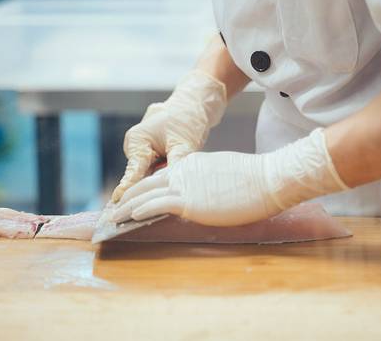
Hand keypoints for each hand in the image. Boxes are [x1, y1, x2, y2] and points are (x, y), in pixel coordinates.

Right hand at [111, 71, 226, 201]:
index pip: (133, 169)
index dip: (127, 187)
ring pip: (149, 174)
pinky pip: (156, 170)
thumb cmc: (187, 119)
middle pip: (140, 175)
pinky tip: (171, 186)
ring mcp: (143, 150)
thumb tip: (172, 186)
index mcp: (137, 141)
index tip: (116, 200)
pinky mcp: (153, 154)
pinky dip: (163, 176)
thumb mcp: (184, 144)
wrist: (194, 104)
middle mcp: (136, 146)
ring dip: (158, 182)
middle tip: (151, 206)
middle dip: (147, 188)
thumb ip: (175, 165)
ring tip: (167, 196)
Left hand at [112, 129, 348, 225]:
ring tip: (114, 216)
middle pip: (148, 183)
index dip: (145, 187)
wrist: (267, 178)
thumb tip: (205, 195)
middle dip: (129, 196)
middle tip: (115, 207)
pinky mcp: (189, 200)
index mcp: (193, 164)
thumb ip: (208, 182)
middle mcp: (184, 171)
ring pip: (146, 194)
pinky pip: (157, 204)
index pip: (162, 176)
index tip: (134, 196)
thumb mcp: (225, 174)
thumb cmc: (255, 179)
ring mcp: (185, 185)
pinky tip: (130, 217)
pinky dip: (140, 210)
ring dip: (127, 206)